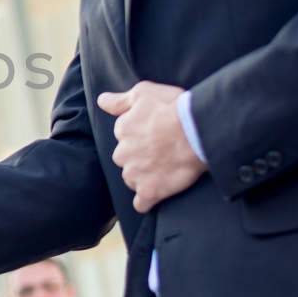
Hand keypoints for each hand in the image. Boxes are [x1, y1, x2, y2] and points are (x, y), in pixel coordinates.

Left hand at [97, 81, 203, 212]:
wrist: (196, 131)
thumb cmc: (172, 108)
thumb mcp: (144, 93)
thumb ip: (120, 100)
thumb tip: (101, 101)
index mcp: (122, 130)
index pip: (124, 135)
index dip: (139, 135)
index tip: (155, 133)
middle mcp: (123, 154)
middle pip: (126, 159)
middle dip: (139, 157)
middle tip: (161, 151)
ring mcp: (135, 174)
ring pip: (132, 179)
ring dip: (143, 177)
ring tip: (163, 170)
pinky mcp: (150, 191)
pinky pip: (141, 203)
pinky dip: (147, 201)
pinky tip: (155, 195)